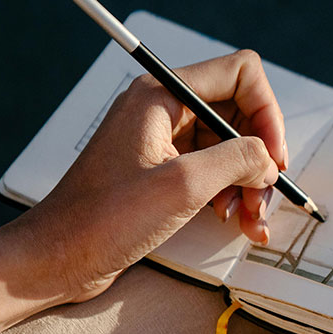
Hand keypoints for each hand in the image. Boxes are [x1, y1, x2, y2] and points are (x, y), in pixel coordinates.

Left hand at [20, 49, 285, 301]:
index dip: (267, 113)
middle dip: (258, 157)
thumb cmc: (104, 220)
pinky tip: (236, 222)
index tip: (274, 158)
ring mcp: (162, 143)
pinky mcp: (162, 173)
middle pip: (237, 115)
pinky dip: (230, 194)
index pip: (240, 75)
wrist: (59, 258)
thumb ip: (236, 159)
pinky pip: (211, 172)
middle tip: (263, 199)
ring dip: (248, 183)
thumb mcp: (182, 185)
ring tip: (250, 220)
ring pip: (227, 148)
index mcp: (161, 96)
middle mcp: (163, 112)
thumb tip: (268, 158)